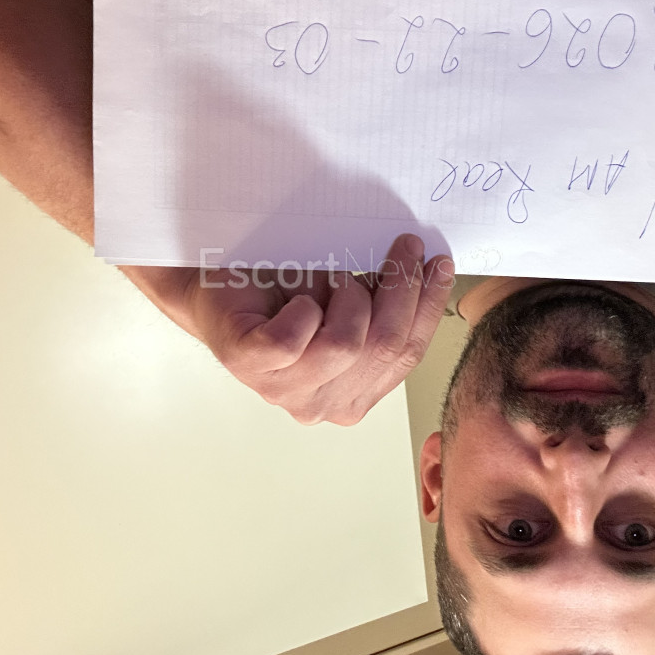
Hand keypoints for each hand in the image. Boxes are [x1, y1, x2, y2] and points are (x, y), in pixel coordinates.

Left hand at [140, 235, 454, 425]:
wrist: (216, 287)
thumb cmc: (281, 296)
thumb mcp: (348, 301)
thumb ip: (386, 304)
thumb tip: (430, 270)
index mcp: (353, 398)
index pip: (406, 356)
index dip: (427, 307)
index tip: (438, 263)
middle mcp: (321, 406)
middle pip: (384, 347)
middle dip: (401, 290)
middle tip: (403, 248)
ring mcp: (283, 391)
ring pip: (346, 345)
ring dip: (349, 296)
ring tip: (335, 275)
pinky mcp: (248, 365)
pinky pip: (294, 339)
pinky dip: (304, 308)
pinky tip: (300, 296)